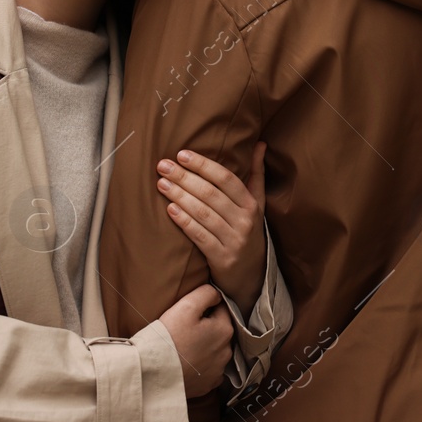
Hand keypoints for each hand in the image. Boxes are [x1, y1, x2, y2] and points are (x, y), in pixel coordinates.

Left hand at [157, 142, 267, 311]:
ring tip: (161, 184)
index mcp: (251, 204)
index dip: (203, 165)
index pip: (226, 178)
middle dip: (184, 177)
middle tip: (163, 166)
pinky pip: (199, 236)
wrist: (252, 277)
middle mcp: (245, 221)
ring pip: (203, 213)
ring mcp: (234, 241)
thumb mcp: (257, 204)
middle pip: (210, 194)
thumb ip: (256, 174)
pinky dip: (184, 221)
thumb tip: (260, 144)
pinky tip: (169, 209)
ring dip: (180, 196)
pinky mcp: (222, 258)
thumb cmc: (249, 232)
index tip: (182, 154)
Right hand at [157, 284, 233, 395]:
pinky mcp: (208, 385)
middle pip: (219, 330)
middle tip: (184, 329)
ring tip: (185, 346)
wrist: (154, 374)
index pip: (221, 309)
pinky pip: (209, 370)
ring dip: (205, 346)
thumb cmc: (169, 338)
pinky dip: (201, 365)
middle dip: (207, 327)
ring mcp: (218, 370)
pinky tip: (188, 362)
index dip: (205, 307)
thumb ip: (206, 293)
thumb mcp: (186, 306)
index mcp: (224, 330)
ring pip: (215, 350)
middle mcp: (227, 351)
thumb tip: (217, 295)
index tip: (189, 313)